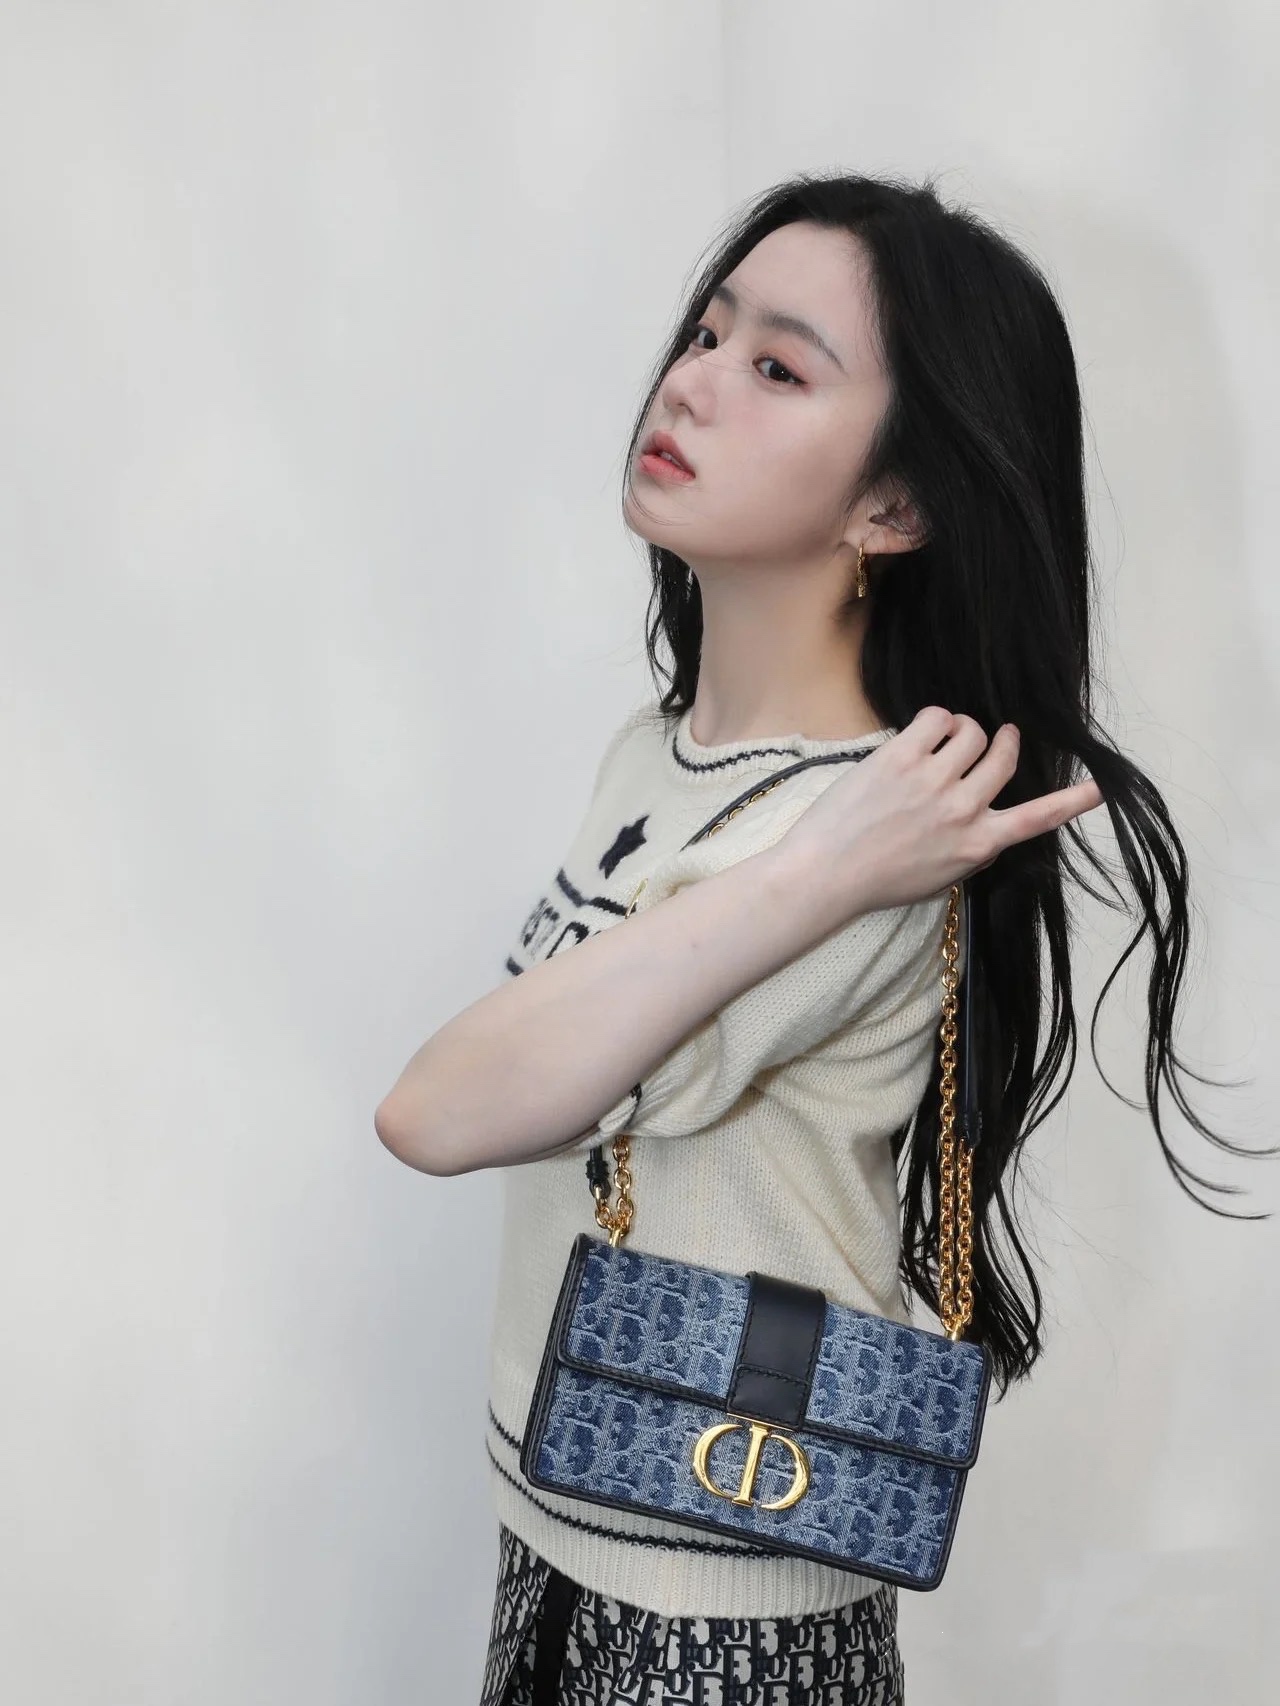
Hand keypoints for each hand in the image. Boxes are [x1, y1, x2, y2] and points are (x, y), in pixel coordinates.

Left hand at [777, 706, 1104, 914]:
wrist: (828, 873)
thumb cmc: (879, 879)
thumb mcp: (940, 877)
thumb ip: (971, 848)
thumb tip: (987, 822)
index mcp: (978, 845)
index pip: (1037, 819)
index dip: (1072, 802)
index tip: (1099, 789)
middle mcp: (964, 810)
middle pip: (1004, 758)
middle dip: (1003, 742)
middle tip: (996, 736)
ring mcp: (934, 781)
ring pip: (973, 731)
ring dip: (965, 729)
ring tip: (947, 738)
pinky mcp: (903, 757)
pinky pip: (937, 716)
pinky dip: (937, 718)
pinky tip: (925, 731)